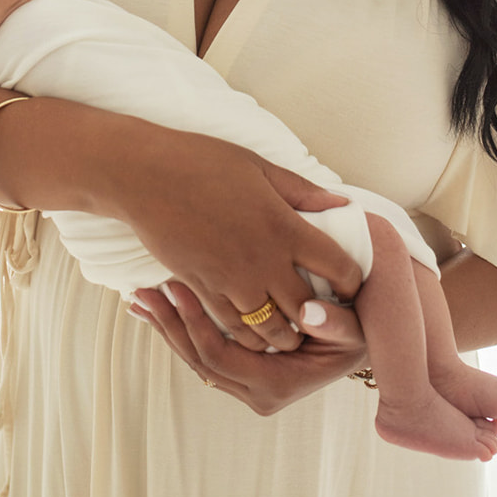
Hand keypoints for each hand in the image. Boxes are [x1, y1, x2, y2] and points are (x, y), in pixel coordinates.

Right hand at [114, 135, 362, 351]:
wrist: (144, 176)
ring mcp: (231, 282)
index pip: (339, 268)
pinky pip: (234, 329)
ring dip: (285, 332)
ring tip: (291, 323)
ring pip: (271, 331)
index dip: (353, 280)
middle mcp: (263, 262)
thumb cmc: (203, 162)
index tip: (350, 280)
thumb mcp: (261, 168)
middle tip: (323, 310)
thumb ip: (304, 192)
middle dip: (320, 316)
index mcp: (284, 227)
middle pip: (307, 311)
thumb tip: (342, 204)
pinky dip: (250, 335)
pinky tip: (255, 325)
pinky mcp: (203, 291)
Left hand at [129, 285, 368, 414]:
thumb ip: (333, 322)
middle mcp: (260, 395)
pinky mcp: (242, 374)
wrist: (364, 341)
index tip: (175, 286)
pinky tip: (158, 309)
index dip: (195, 324)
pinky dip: (181, 330)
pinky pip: (204, 355)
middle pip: (199, 362)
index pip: (222, 358)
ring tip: (139, 297)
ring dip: (168, 328)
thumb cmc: (360, 328)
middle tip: (143, 290)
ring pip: (196, 361)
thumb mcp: (356, 327)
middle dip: (170, 326)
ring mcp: (249, 387)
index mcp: (279, 385)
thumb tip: (307, 313)